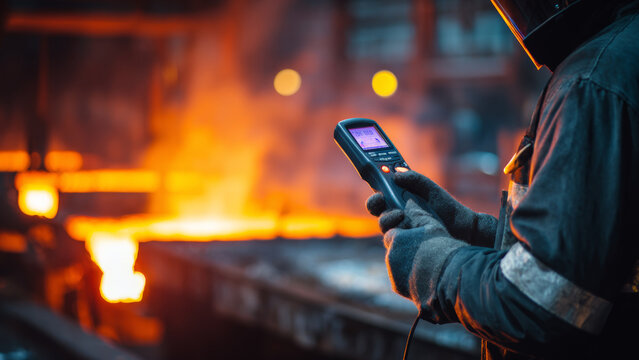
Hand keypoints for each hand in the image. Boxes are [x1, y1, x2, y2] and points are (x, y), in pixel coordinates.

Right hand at [366, 171, 496, 245]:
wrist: (463, 228)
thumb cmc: (447, 207)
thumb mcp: (431, 189)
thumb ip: (414, 179)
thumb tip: (395, 174)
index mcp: (401, 200)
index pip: (380, 196)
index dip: (375, 193)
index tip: (377, 189)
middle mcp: (398, 215)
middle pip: (376, 210)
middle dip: (374, 203)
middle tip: (381, 199)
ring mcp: (402, 230)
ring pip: (383, 226)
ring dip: (387, 219)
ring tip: (401, 215)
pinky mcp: (407, 243)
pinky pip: (393, 241)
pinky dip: (396, 234)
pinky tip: (407, 229)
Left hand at [381, 200, 450, 296]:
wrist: (450, 278)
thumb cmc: (443, 249)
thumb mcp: (432, 226)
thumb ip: (417, 214)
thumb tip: (408, 204)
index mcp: (396, 239)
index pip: (392, 232)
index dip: (403, 232)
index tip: (413, 234)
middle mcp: (390, 257)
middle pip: (395, 250)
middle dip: (405, 249)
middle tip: (423, 251)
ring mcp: (394, 274)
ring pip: (398, 265)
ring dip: (408, 263)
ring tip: (428, 265)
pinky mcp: (399, 288)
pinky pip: (402, 280)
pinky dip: (411, 278)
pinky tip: (426, 277)